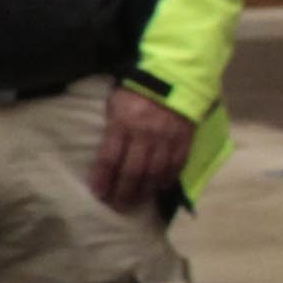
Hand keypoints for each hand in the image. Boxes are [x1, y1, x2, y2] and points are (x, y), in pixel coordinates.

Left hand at [91, 87, 193, 211]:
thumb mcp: (115, 104)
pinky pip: (175, 165)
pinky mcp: (184, 140)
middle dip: (123, 192)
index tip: (98, 193)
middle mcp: (144, 135)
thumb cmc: (137, 90)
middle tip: (117, 205)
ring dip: (144, 191)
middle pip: (132, 172)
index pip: (109, 158)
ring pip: (154, 173)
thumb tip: (107, 154)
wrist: (174, 77)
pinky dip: (167, 179)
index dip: (103, 179)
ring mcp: (166, 139)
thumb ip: (112, 128)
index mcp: (122, 124)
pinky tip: (159, 188)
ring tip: (136, 201)